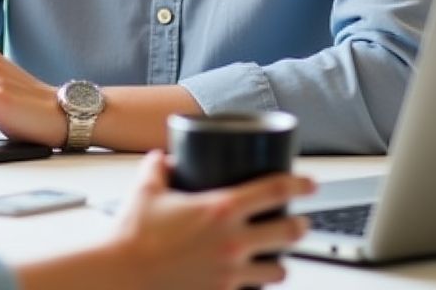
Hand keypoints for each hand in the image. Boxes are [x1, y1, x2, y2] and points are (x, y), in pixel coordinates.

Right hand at [105, 151, 313, 289]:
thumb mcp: (146, 188)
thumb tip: (165, 159)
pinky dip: (256, 285)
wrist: (124, 274)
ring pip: (278, 270)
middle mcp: (232, 241)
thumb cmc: (134, 233)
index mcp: (219, 208)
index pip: (272, 190)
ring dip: (281, 260)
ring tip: (276, 255)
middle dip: (299, 225)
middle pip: (288, 232)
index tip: (310, 183)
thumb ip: (158, 167)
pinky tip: (251, 280)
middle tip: (300, 220)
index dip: (298, 184)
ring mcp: (230, 272)